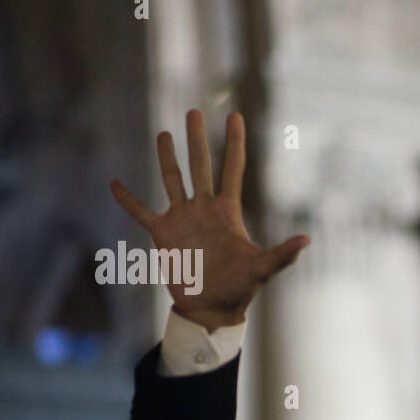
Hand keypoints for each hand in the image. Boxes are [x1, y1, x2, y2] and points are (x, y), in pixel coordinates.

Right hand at [108, 109, 308, 330]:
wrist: (212, 308)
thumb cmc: (241, 289)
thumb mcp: (262, 269)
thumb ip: (282, 254)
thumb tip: (306, 241)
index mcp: (227, 212)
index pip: (232, 169)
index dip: (234, 142)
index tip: (235, 115)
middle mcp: (204, 209)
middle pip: (200, 166)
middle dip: (196, 139)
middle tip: (193, 111)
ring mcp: (182, 219)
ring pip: (172, 180)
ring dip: (167, 158)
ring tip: (163, 133)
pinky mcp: (163, 234)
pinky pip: (141, 213)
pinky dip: (128, 199)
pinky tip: (114, 184)